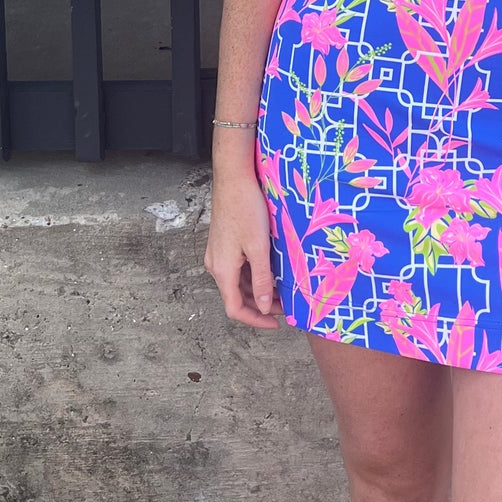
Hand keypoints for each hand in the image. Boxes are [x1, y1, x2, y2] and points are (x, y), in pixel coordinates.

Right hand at [204, 169, 286, 329]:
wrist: (234, 178)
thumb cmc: (246, 209)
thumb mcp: (258, 247)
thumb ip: (260, 279)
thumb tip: (261, 306)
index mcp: (222, 270)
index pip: (235, 308)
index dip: (255, 320)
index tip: (276, 323)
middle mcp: (216, 265)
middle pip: (236, 297)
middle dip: (259, 305)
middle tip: (284, 306)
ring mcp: (218, 253)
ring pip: (237, 283)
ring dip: (257, 291)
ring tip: (281, 290)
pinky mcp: (223, 243)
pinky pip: (237, 268)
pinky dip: (252, 276)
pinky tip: (269, 271)